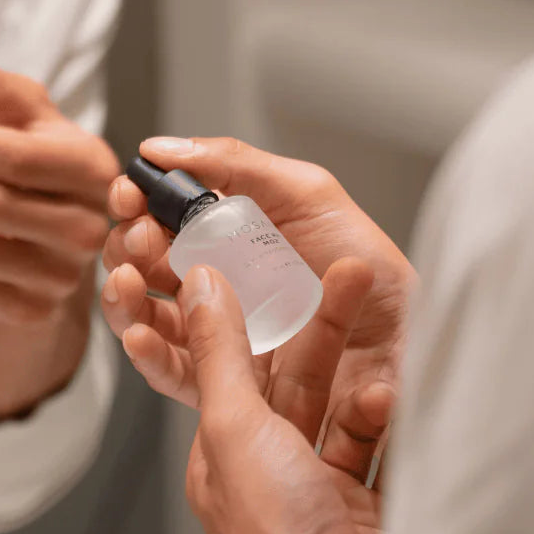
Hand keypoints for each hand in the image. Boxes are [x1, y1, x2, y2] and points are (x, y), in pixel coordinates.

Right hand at [102, 136, 413, 426]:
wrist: (411, 344)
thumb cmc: (371, 270)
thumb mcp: (307, 194)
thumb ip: (236, 163)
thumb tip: (163, 147)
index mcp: (230, 236)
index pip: (163, 218)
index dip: (138, 205)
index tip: (130, 196)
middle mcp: (219, 284)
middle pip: (145, 267)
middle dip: (128, 249)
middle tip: (140, 241)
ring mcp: (222, 336)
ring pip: (148, 318)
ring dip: (123, 299)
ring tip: (125, 283)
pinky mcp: (230, 387)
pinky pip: (174, 374)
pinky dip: (146, 355)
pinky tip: (139, 334)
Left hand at [183, 259, 383, 533]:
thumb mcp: (233, 424)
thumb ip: (219, 350)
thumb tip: (198, 285)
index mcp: (223, 454)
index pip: (235, 367)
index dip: (259, 315)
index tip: (283, 269)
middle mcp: (269, 469)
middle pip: (298, 379)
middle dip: (326, 330)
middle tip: (355, 275)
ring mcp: (320, 487)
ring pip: (343, 407)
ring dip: (365, 391)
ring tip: (384, 388)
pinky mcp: (368, 500)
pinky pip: (379, 444)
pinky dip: (387, 427)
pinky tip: (394, 419)